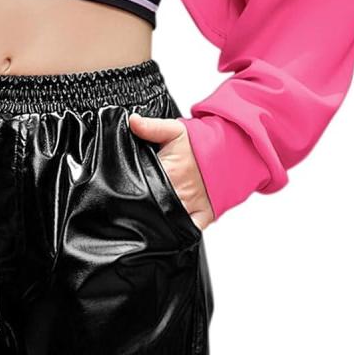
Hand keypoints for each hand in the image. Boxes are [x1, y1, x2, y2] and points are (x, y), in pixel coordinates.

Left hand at [128, 113, 214, 231]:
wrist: (230, 151)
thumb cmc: (200, 142)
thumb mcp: (173, 129)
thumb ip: (150, 127)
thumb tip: (131, 121)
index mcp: (169, 170)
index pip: (141, 184)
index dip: (130, 188)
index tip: (123, 190)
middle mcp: (180, 191)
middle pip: (152, 205)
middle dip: (141, 206)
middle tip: (132, 204)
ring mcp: (193, 205)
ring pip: (167, 221)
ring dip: (156, 220)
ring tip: (147, 217)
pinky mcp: (205, 215)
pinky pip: (189, 230)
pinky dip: (178, 232)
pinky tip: (167, 230)